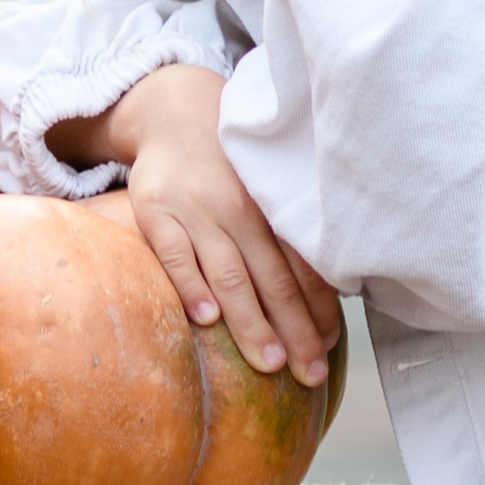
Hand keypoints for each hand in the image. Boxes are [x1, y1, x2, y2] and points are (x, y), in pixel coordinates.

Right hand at [50, 64, 338, 384]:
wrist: (173, 112)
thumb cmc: (229, 166)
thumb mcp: (265, 188)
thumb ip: (286, 235)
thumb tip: (328, 295)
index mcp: (273, 208)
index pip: (303, 267)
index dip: (320, 311)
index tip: (330, 350)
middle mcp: (239, 209)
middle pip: (272, 279)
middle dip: (294, 330)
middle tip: (310, 373)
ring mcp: (196, 210)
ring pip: (229, 273)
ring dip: (251, 321)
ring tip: (270, 362)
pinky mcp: (155, 211)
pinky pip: (173, 253)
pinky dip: (191, 285)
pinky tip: (207, 319)